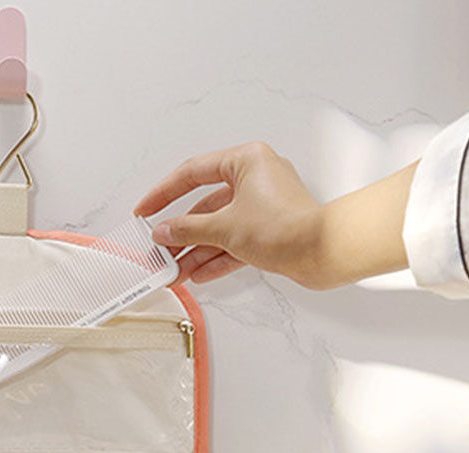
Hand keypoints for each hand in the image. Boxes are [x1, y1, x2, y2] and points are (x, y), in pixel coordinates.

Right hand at [135, 144, 414, 289]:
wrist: (324, 252)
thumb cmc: (285, 227)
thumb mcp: (225, 228)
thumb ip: (188, 229)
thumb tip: (163, 232)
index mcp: (245, 161)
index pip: (192, 172)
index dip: (163, 193)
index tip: (144, 211)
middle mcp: (255, 178)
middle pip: (205, 206)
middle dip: (181, 234)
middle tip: (159, 250)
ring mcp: (262, 206)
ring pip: (219, 228)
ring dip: (196, 251)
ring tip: (174, 271)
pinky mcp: (269, 230)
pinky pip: (234, 242)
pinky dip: (216, 258)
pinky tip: (198, 275)